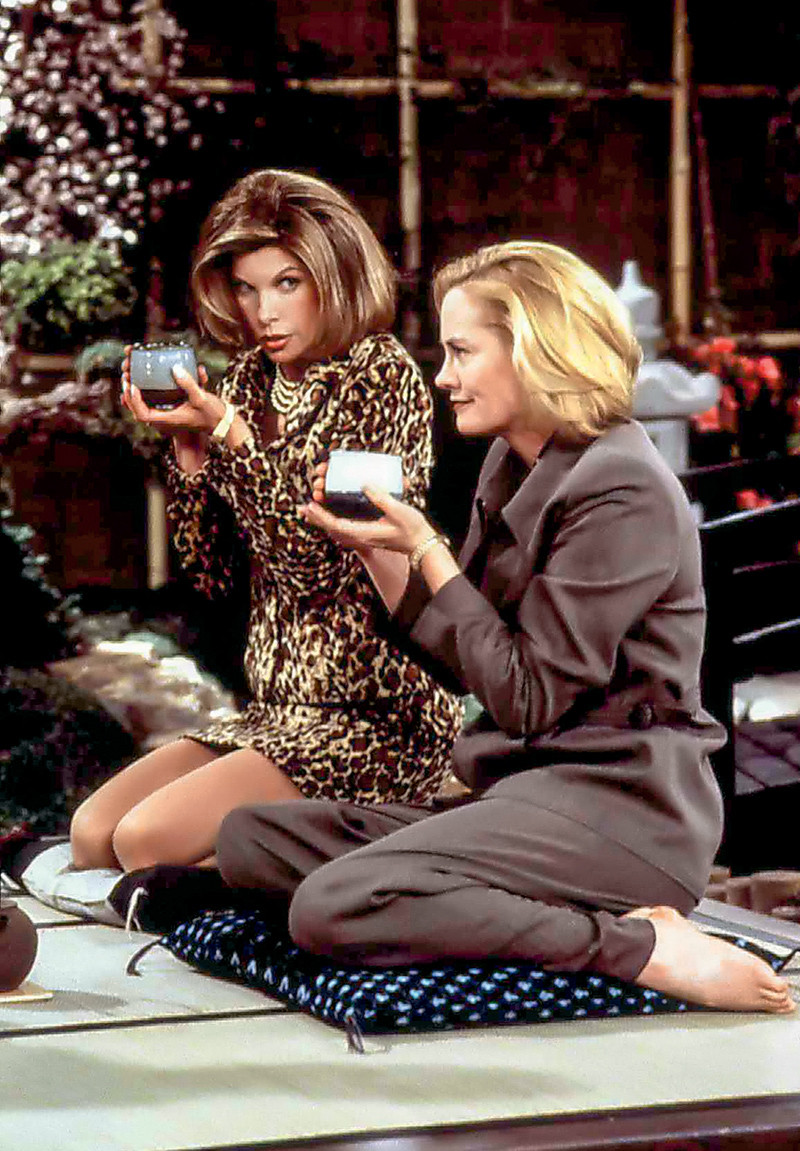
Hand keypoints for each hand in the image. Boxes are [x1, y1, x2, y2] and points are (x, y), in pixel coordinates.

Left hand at [121, 345, 223, 432]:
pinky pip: (152, 402)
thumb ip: (188, 383)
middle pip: (139, 410)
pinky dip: (144, 393)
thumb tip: (175, 367)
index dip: (134, 401)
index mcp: (169, 419)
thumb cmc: (213, 414)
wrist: (223, 422)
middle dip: (128, 394)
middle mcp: (166, 418)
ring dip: (134, 392)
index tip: (132, 385)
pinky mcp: (172, 409)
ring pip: (144, 406)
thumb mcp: (201, 397)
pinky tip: (142, 380)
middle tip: (126, 375)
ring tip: (130, 375)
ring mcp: (168, 414)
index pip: (143, 415)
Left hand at [300, 460, 433, 554]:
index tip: (311, 504)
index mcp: (366, 532)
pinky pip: (345, 526)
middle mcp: (362, 535)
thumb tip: (364, 484)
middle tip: (301, 507)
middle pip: (333, 528)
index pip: (337, 524)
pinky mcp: (368, 532)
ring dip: (323, 519)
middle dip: (316, 517)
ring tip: (311, 510)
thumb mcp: (399, 511)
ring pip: (337, 528)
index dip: (322, 515)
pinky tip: (332, 513)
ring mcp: (364, 535)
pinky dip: (334, 520)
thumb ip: (381, 497)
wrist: (421, 543)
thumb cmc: (412, 528)